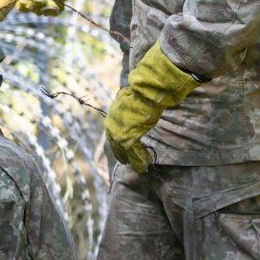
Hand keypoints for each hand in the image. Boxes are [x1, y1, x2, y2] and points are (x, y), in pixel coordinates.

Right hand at [0, 0, 112, 18]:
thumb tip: (18, 0)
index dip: (1, 8)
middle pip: (22, 7)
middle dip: (25, 6)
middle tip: (28, 3)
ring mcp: (40, 2)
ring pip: (36, 11)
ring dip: (39, 4)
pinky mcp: (53, 5)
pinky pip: (50, 13)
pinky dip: (51, 9)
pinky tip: (54, 1)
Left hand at [105, 44, 202, 172]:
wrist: (147, 91)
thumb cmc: (144, 91)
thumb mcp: (132, 97)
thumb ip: (130, 103)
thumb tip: (132, 100)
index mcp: (113, 113)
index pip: (112, 131)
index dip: (116, 141)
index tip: (121, 148)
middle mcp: (112, 123)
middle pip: (114, 143)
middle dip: (120, 153)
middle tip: (126, 161)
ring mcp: (118, 131)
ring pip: (123, 150)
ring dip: (132, 159)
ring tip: (139, 167)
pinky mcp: (127, 138)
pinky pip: (132, 153)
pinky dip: (137, 161)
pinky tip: (143, 167)